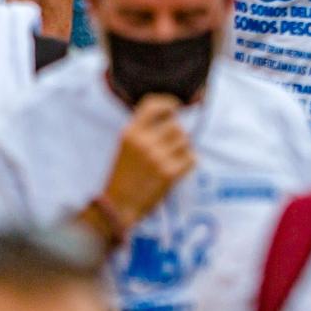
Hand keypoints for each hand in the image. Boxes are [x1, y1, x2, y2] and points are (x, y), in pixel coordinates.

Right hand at [98, 95, 194, 231]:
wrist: (118, 206)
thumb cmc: (124, 175)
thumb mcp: (126, 146)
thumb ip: (144, 129)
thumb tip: (173, 114)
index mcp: (130, 133)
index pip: (153, 105)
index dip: (168, 103)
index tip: (175, 107)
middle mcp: (144, 142)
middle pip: (175, 125)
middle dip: (176, 135)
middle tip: (168, 147)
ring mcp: (157, 157)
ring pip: (185, 141)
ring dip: (182, 149)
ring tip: (169, 160)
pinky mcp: (170, 173)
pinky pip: (191, 158)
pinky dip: (187, 163)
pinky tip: (175, 170)